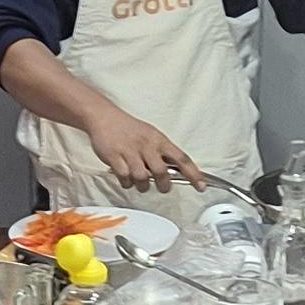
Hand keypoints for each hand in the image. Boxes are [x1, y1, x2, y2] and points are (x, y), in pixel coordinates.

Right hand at [78, 102, 206, 193]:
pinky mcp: (114, 156)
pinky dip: (127, 183)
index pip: (182, 158)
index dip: (194, 174)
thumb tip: (177, 172)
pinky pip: (124, 177)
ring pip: (142, 178)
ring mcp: (130, 151)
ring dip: (142, 186)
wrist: (104, 117)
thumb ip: (163, 153)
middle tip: (162, 187)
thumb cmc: (129, 129)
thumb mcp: (151, 136)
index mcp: (159, 140)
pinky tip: (126, 179)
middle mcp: (147, 145)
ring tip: (140, 182)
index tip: (201, 186)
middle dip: (163, 185)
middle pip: (162, 172)